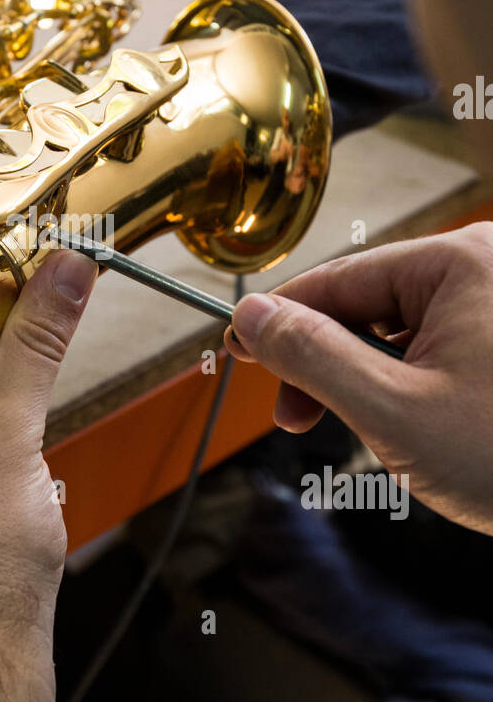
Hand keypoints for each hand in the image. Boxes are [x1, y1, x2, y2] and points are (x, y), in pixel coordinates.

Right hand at [224, 222, 492, 534]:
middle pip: (369, 303)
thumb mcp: (393, 412)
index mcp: (460, 262)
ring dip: (372, 382)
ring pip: (404, 331)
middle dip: (329, 364)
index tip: (235, 351)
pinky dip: (414, 387)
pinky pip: (443, 347)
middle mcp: (487, 267)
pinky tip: (418, 432)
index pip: (337, 279)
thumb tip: (253, 316)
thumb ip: (312, 356)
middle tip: (299, 421)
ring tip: (382, 438)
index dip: (278, 320)